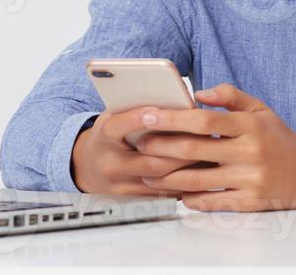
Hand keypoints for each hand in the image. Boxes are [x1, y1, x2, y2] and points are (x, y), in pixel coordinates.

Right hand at [69, 107, 206, 197]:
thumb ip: (135, 107)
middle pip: (149, 160)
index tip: (158, 110)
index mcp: (105, 135)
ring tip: (208, 156)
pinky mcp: (131, 199)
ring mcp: (120, 184)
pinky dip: (181, 183)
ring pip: (159, 180)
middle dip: (180, 150)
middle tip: (204, 139)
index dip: (139, 118)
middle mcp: (111, 163)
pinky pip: (161, 194)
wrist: (87, 165)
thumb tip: (169, 97)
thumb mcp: (115, 114)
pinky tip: (198, 173)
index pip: (119, 126)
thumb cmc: (110, 135)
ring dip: (186, 168)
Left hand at [133, 83, 295, 211]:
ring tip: (146, 173)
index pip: (204, 120)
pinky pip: (211, 201)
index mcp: (250, 125)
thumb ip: (230, 96)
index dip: (173, 118)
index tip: (149, 115)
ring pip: (197, 180)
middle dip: (161, 147)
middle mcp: (249, 152)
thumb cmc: (279, 138)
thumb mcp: (261, 109)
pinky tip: (174, 192)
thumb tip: (198, 92)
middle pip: (195, 150)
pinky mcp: (249, 202)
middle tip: (139, 144)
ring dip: (167, 177)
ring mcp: (249, 179)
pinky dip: (189, 198)